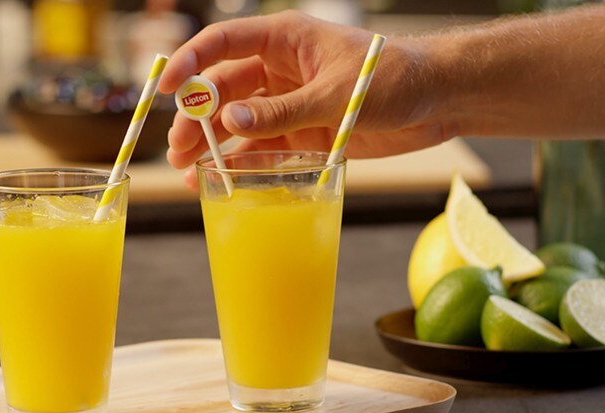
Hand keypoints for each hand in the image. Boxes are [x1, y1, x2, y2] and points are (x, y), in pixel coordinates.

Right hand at [159, 11, 454, 185]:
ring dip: (212, 144)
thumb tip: (230, 124)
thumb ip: (283, 112)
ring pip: (237, 122)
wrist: (439, 100)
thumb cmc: (394, 77)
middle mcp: (279, 70)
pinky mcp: (301, 132)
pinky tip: (220, 179)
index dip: (189, 64)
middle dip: (196, 117)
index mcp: (284, 41)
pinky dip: (241, 162)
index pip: (222, 44)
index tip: (166, 89)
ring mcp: (288, 102)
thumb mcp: (337, 94)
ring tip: (188, 170)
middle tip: (178, 148)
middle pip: (222, 90)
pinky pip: (261, 147)